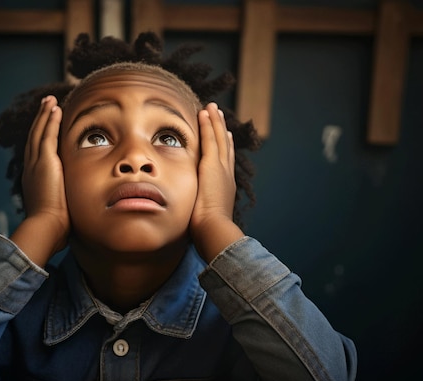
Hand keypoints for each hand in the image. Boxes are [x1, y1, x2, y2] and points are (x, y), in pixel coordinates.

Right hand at [10, 96, 69, 264]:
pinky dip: (49, 120)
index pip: (37, 154)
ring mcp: (36, 164)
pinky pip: (46, 134)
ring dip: (44, 115)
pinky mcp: (44, 161)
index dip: (41, 139)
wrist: (46, 227)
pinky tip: (55, 108)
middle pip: (34, 139)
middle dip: (40, 122)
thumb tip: (73, 213)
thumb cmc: (55, 227)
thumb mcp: (59, 212)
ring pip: (38, 133)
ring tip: (49, 101)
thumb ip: (63, 206)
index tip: (46, 128)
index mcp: (34, 181)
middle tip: (46, 106)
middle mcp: (31, 169)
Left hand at [190, 103, 243, 261]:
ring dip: (215, 122)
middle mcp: (226, 175)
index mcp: (225, 188)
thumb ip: (201, 214)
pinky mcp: (212, 165)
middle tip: (219, 116)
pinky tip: (205, 112)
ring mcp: (221, 168)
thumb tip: (196, 222)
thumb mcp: (205, 219)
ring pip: (219, 139)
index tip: (224, 137)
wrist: (214, 230)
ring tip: (212, 108)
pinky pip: (210, 139)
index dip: (224, 148)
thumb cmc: (207, 231)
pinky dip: (209, 124)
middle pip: (225, 147)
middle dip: (221, 130)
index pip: (224, 163)